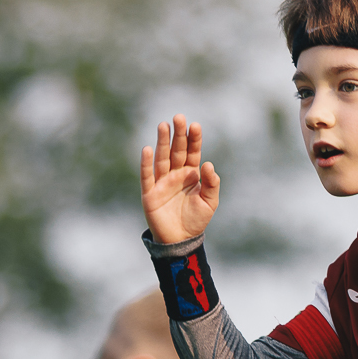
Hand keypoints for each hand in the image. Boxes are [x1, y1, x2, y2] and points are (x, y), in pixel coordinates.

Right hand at [141, 114, 221, 243]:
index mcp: (191, 174)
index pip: (192, 151)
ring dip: (162, 142)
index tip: (195, 126)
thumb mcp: (210, 202)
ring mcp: (162, 182)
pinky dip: (146, 163)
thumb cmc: (196, 220)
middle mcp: (176, 174)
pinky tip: (147, 149)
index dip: (194, 139)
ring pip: (162, 158)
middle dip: (178, 135)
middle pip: (176, 150)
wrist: (180, 240)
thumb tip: (208, 164)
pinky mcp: (150, 193)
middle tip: (179, 118)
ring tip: (163, 126)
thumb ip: (212, 183)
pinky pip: (147, 176)